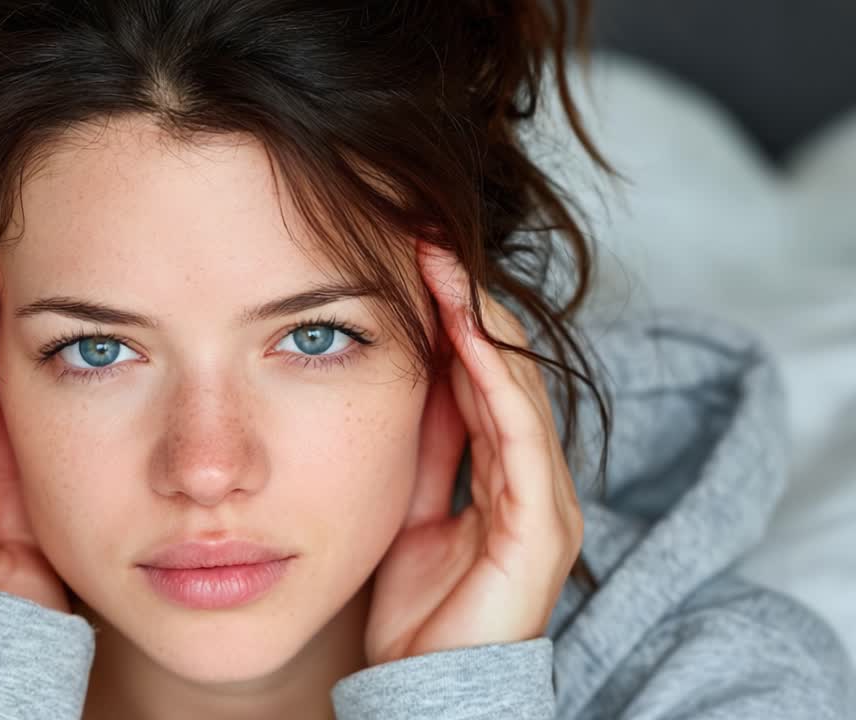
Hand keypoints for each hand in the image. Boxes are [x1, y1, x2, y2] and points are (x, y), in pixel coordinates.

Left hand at [364, 242, 583, 663]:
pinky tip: (468, 337)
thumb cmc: (417, 604)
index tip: (413, 253)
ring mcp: (544, 502)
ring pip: (518, 391)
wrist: (422, 688)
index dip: (453, 312)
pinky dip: (496, 384)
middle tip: (426, 237)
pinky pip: (518, 442)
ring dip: (480, 325)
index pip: (485, 372)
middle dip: (466, 301)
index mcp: (505, 471)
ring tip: (443, 266)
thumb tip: (414, 373)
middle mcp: (534, 478)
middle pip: (507, 368)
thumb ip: (425, 444)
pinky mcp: (540, 530)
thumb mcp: (407, 503)